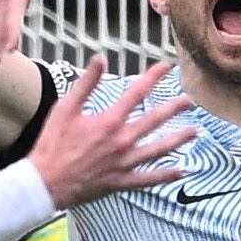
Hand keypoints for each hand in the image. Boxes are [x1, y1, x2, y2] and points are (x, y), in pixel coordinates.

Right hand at [26, 59, 195, 209]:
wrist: (46, 182)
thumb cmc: (52, 144)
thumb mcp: (65, 109)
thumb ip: (86, 84)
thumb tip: (100, 59)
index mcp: (109, 121)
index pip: (137, 93)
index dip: (153, 77)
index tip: (166, 67)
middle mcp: (122, 141)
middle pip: (155, 120)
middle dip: (175, 107)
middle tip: (190, 100)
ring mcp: (124, 163)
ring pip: (159, 149)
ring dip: (178, 139)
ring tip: (194, 131)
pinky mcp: (122, 181)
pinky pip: (149, 179)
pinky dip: (166, 175)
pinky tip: (181, 171)